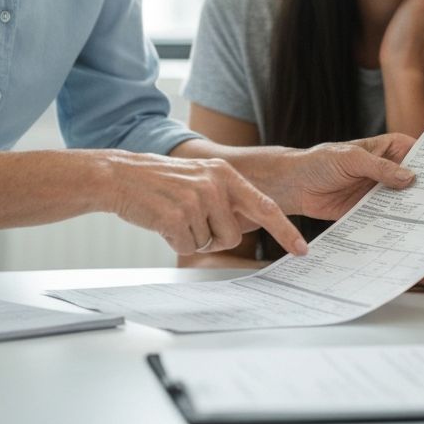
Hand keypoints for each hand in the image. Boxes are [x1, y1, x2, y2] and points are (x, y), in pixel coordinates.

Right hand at [105, 151, 308, 255]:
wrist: (121, 175)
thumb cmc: (162, 182)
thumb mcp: (201, 177)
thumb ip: (226, 196)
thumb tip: (246, 223)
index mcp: (225, 174)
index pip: (265, 206)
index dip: (285, 230)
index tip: (301, 249)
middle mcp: (215, 184)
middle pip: (234, 235)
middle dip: (215, 236)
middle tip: (192, 219)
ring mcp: (196, 200)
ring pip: (210, 243)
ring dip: (193, 238)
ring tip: (175, 215)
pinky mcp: (176, 217)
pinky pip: (188, 247)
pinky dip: (176, 242)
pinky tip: (163, 222)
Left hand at [283, 134, 415, 220]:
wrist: (294, 185)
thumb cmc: (320, 161)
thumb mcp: (352, 159)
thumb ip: (380, 168)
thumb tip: (410, 178)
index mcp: (384, 149)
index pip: (414, 150)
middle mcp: (384, 169)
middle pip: (412, 178)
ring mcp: (376, 191)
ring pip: (401, 199)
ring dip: (412, 208)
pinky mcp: (366, 210)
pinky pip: (385, 217)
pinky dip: (394, 223)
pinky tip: (406, 232)